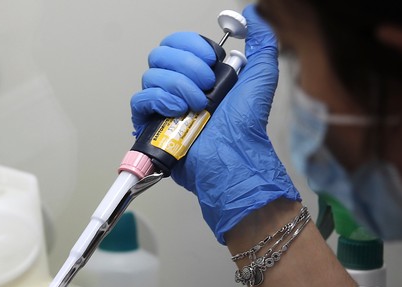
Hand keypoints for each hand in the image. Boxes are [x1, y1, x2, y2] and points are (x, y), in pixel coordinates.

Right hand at [130, 4, 299, 243]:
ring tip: (197, 105)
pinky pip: (140, 99)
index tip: (213, 61)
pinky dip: (159, 100)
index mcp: (200, 73)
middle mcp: (179, 87)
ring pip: (151, 74)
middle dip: (187, 66)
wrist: (233, 156)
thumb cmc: (246, 126)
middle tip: (207, 86)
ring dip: (178, 85)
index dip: (193, 45)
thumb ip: (261, 41)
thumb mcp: (261, 76)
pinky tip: (178, 111)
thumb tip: (251, 16)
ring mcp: (164, 106)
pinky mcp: (151, 125)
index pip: (178, 41)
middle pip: (161, 53)